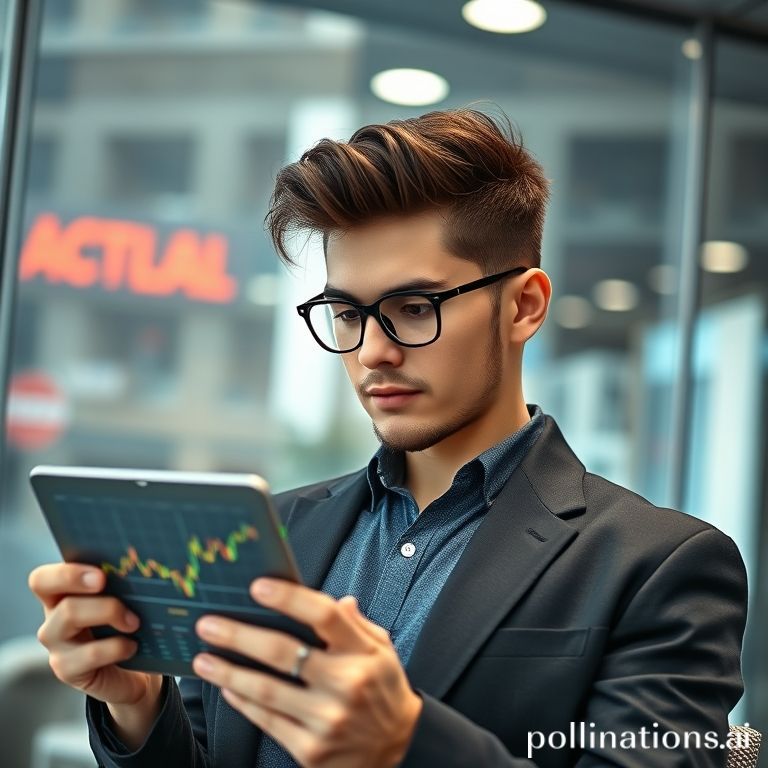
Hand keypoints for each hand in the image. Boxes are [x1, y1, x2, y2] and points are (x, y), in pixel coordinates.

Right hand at [28, 563, 160, 707]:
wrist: (133, 673)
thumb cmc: (128, 626)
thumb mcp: (124, 601)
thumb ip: (121, 583)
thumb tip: (137, 567)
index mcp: (64, 593)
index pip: (43, 578)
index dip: (66, 571)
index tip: (100, 573)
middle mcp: (53, 615)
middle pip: (47, 588)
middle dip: (78, 580)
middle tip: (106, 581)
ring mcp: (56, 644)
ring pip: (68, 614)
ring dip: (107, 611)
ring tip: (134, 622)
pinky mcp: (67, 669)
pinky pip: (89, 653)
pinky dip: (116, 647)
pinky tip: (132, 646)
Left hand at [193, 580, 422, 767]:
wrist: (399, 748)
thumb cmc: (383, 689)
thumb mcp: (381, 649)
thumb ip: (355, 624)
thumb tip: (340, 600)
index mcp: (362, 653)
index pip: (324, 616)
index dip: (289, 599)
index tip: (258, 587)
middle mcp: (345, 685)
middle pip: (284, 653)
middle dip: (239, 636)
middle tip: (209, 623)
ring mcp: (327, 720)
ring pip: (267, 691)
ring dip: (229, 672)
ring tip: (203, 658)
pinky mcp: (311, 750)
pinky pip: (267, 721)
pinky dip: (242, 702)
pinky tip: (226, 687)